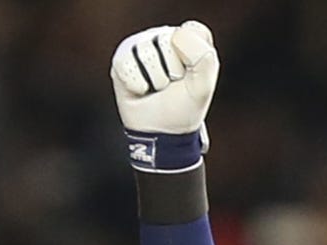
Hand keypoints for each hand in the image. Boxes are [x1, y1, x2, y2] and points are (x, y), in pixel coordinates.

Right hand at [111, 21, 219, 141]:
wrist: (160, 132)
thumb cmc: (183, 108)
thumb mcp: (203, 86)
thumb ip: (204, 58)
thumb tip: (175, 36)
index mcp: (190, 38)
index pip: (193, 31)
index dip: (193, 59)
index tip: (191, 77)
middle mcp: (165, 36)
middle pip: (167, 41)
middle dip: (172, 71)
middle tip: (171, 85)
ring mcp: (142, 44)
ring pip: (146, 52)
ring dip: (154, 80)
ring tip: (155, 87)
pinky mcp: (122, 57)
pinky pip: (127, 63)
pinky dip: (135, 84)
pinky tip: (140, 89)